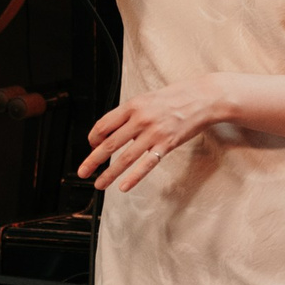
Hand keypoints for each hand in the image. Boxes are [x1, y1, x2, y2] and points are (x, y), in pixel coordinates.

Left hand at [80, 75, 226, 191]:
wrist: (202, 98)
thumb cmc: (174, 98)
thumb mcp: (147, 99)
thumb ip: (130, 114)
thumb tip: (112, 130)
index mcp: (132, 105)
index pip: (104, 124)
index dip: (93, 138)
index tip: (91, 146)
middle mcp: (140, 119)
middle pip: (110, 143)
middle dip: (93, 160)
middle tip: (82, 172)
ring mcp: (154, 133)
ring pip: (125, 157)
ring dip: (109, 173)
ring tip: (99, 184)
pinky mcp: (167, 144)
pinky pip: (147, 164)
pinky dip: (134, 177)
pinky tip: (123, 186)